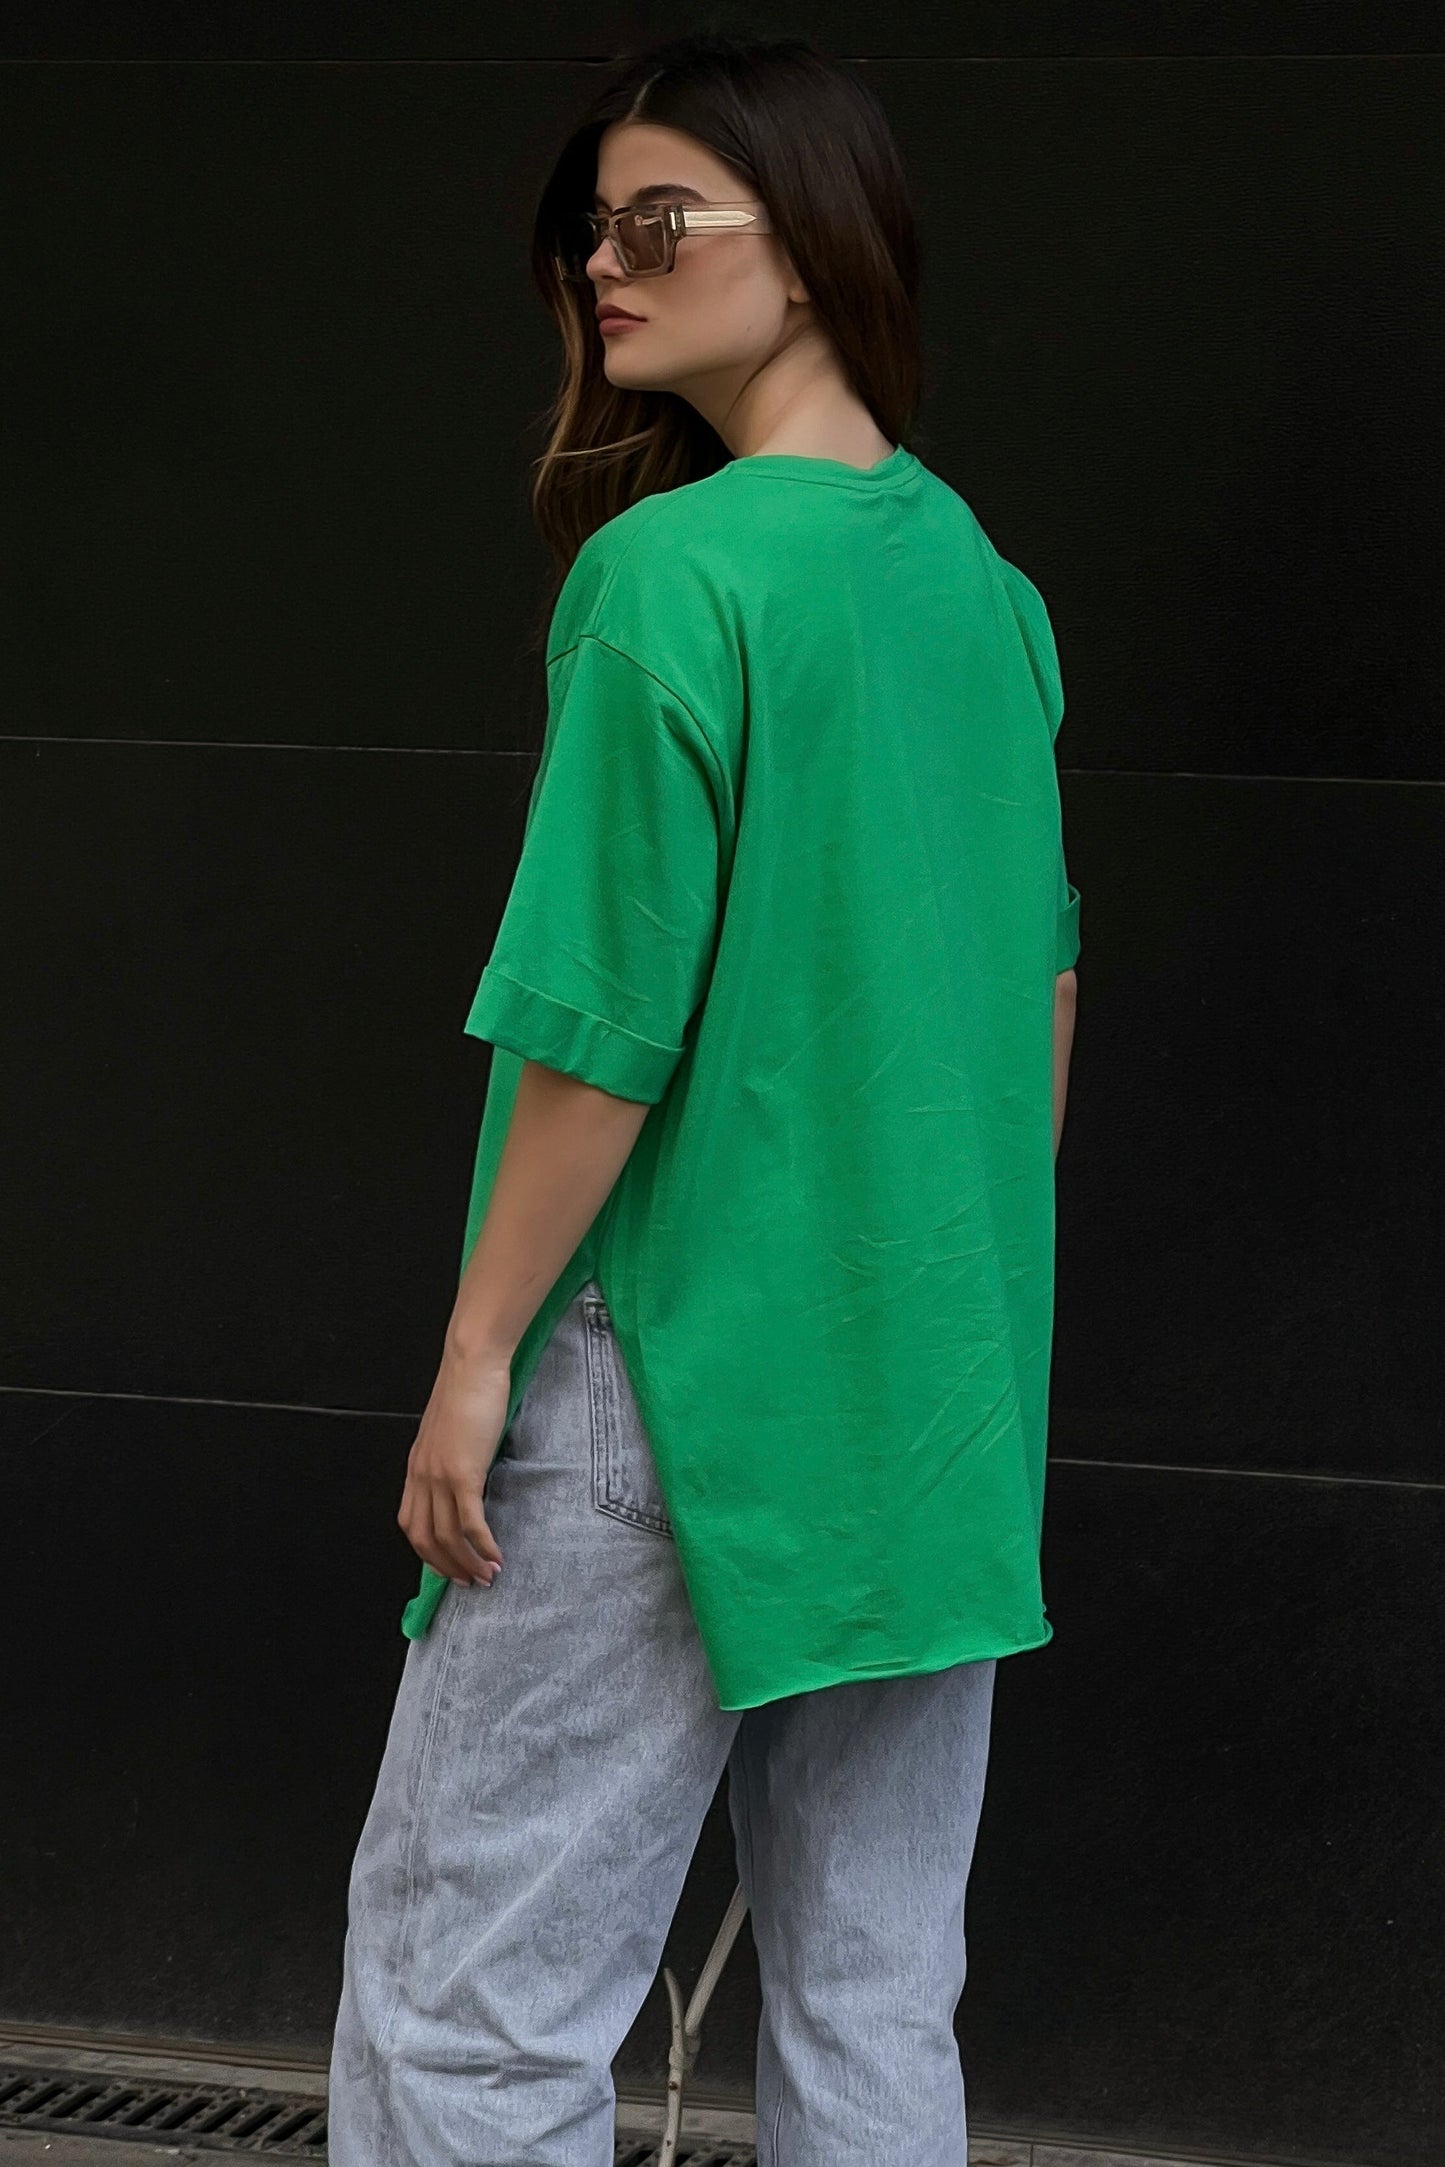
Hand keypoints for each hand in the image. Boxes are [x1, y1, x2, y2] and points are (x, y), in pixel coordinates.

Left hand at [397, 1343, 511, 1587]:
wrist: (471, 1365)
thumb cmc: (467, 1389)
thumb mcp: (451, 1431)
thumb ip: (453, 1456)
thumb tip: (469, 1477)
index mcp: (416, 1467)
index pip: (411, 1523)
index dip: (428, 1552)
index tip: (449, 1566)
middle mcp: (421, 1476)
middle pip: (424, 1539)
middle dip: (447, 1567)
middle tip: (470, 1582)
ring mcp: (439, 1477)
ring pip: (447, 1537)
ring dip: (467, 1563)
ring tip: (488, 1576)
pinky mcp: (463, 1473)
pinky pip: (470, 1523)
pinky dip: (482, 1546)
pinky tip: (496, 1556)